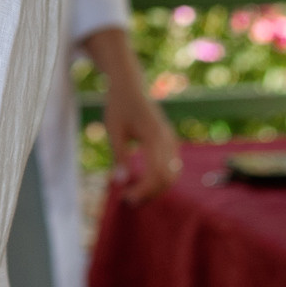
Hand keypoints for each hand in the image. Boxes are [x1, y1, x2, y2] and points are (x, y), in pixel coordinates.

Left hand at [87, 31, 181, 203]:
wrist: (129, 85)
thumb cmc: (118, 106)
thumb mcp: (114, 130)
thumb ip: (119, 156)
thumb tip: (121, 182)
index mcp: (153, 136)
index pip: (155, 174)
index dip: (143, 191)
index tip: (126, 199)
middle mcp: (167, 139)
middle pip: (166, 178)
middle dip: (149, 194)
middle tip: (128, 201)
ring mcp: (171, 139)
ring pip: (172, 174)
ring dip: (155, 189)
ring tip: (134, 194)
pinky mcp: (170, 140)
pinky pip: (172, 166)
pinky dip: (160, 179)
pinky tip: (142, 183)